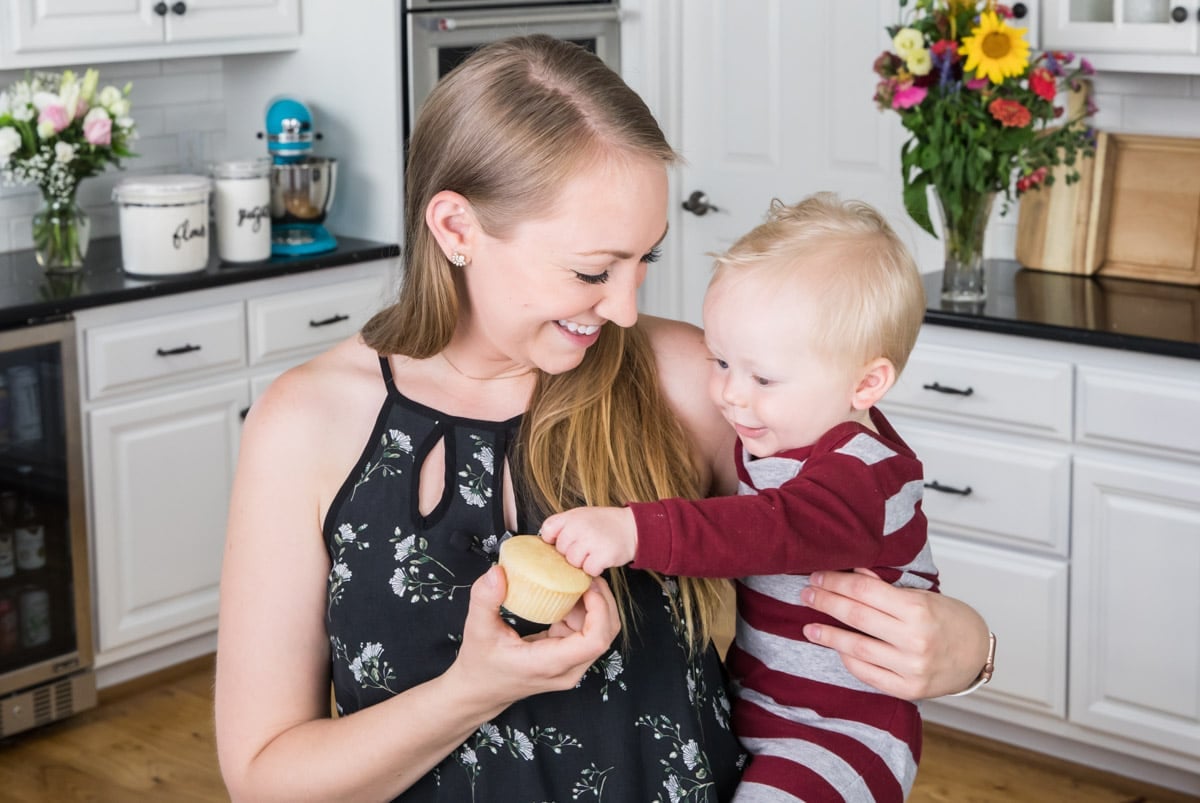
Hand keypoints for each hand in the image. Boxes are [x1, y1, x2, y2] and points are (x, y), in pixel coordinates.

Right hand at [448, 566, 619, 711]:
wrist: (479, 691)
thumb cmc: (479, 664)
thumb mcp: (477, 629)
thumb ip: (485, 600)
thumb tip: (498, 571)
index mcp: (549, 664)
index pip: (595, 641)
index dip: (600, 610)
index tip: (587, 584)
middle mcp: (567, 669)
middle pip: (605, 635)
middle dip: (603, 601)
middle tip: (586, 575)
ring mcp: (570, 666)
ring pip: (600, 634)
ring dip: (595, 605)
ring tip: (577, 580)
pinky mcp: (568, 659)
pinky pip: (587, 634)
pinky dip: (584, 612)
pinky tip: (568, 595)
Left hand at [540, 507, 637, 576]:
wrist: (633, 528)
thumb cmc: (605, 524)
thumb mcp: (582, 516)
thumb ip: (564, 526)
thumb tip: (545, 543)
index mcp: (572, 516)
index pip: (548, 530)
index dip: (552, 540)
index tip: (561, 543)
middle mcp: (579, 527)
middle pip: (560, 550)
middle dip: (570, 553)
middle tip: (583, 548)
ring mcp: (591, 541)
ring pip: (573, 563)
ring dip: (582, 563)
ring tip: (592, 554)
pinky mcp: (602, 555)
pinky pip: (588, 570)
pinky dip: (594, 569)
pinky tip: (600, 560)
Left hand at [800, 568, 989, 700]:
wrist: (978, 655)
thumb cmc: (950, 620)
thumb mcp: (922, 596)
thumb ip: (886, 588)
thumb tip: (852, 572)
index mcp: (918, 609)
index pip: (864, 591)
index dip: (836, 582)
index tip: (817, 576)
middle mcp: (914, 639)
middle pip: (856, 616)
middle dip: (826, 602)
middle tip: (806, 595)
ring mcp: (911, 667)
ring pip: (857, 648)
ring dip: (828, 635)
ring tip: (809, 628)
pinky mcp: (908, 690)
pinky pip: (868, 673)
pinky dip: (849, 659)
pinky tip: (836, 648)